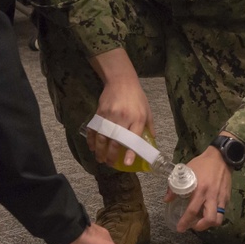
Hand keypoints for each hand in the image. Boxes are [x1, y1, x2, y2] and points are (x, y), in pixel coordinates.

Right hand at [86, 49, 153, 167]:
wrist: (121, 80)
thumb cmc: (136, 97)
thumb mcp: (147, 110)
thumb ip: (150, 126)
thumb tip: (152, 141)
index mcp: (138, 119)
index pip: (133, 138)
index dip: (130, 152)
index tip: (126, 163)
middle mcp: (124, 118)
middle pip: (115, 141)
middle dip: (110, 155)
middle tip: (109, 163)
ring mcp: (110, 115)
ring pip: (103, 137)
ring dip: (100, 150)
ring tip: (100, 159)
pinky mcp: (100, 112)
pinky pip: (95, 128)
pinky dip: (92, 139)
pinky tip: (92, 146)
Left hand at [163, 146, 231, 232]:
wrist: (221, 157)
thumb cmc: (202, 164)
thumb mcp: (186, 172)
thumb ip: (175, 186)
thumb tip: (167, 200)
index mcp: (200, 190)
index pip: (192, 211)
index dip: (185, 222)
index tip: (180, 229)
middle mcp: (211, 196)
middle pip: (209, 220)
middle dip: (200, 227)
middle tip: (192, 226)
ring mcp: (221, 198)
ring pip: (218, 219)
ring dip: (209, 224)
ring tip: (201, 221)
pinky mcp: (227, 197)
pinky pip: (222, 212)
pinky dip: (215, 215)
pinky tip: (208, 212)